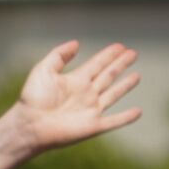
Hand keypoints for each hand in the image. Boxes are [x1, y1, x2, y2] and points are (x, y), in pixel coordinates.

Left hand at [0, 37, 138, 159]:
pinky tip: (139, 111)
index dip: (108, 55)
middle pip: (108, 76)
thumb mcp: (43, 71)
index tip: (120, 46)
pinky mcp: (94, 126)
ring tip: (137, 76)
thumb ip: (59, 55)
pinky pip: (115, 121)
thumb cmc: (32, 99)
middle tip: (133, 53)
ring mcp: (91, 110)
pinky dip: (127, 117)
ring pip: (113, 94)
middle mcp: (85, 94)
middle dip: (120, 64)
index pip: (97, 64)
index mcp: (75, 80)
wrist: (29, 125)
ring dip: (126, 85)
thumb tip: (76, 42)